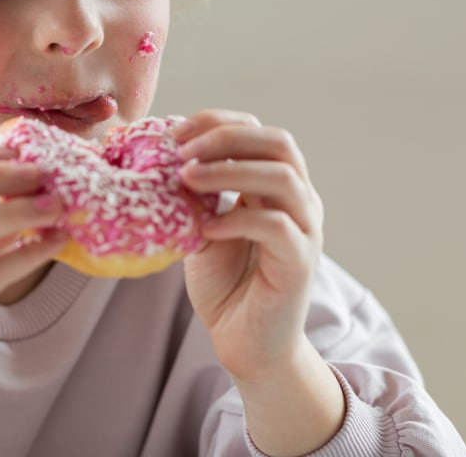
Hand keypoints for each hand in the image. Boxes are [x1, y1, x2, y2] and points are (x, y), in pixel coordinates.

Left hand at [174, 109, 322, 382]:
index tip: (174, 134)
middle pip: (279, 143)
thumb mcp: (202, 224)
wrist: (245, 342)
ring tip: (186, 179)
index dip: (217, 123)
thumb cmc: (224, 282)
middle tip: (181, 152)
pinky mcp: (300, 263)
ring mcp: (305, 230)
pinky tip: (205, 229)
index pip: (258, 132)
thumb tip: (160, 153)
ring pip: (282, 177)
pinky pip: (276, 226)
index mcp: (276, 185)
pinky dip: (236, 219)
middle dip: (225, 138)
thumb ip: (196, 192)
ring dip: (228, 171)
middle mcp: (299, 201)